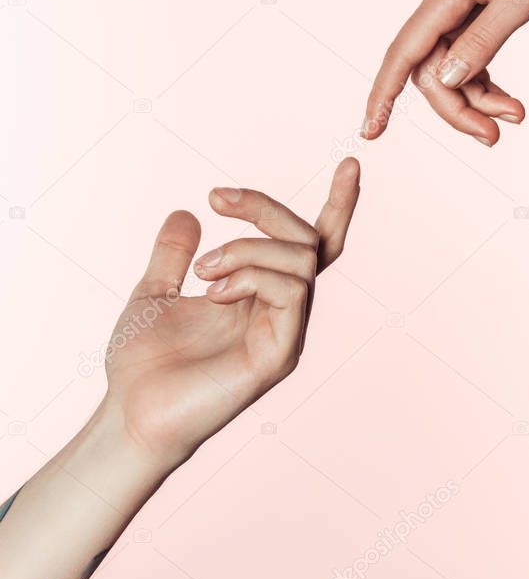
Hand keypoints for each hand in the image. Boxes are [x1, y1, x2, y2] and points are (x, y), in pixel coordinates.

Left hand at [103, 159, 359, 470]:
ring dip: (246, 247)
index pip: (313, 247)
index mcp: (262, 297)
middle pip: (308, 240)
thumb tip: (188, 212)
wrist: (129, 414)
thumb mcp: (153, 292)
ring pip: (300, 259)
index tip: (349, 164)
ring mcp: (285, 333)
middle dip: (264, 208)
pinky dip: (251, 276)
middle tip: (217, 198)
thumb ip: (173, 255)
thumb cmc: (143, 365)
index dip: (336, 207)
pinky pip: (291, 291)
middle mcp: (282, 312)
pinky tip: (213, 291)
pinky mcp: (279, 354)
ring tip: (202, 272)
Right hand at [363, 0, 528, 145]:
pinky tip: (505, 97)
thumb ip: (482, 41)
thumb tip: (445, 79)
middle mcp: (440, 1)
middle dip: (458, 109)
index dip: (384, 95)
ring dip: (476, 99)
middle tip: (495, 136)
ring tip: (515, 115)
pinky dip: (482, 81)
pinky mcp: (470, 9)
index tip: (372, 131)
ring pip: (449, 68)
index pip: (403, 54)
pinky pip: (464, 55)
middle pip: (429, 71)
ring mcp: (454, 5)